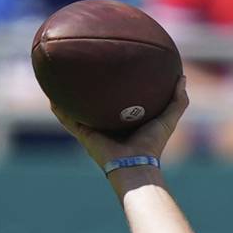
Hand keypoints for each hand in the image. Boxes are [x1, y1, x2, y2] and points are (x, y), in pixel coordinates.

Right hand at [49, 76, 188, 168]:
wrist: (136, 164)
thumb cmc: (152, 145)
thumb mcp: (168, 119)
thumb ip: (178, 100)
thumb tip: (182, 76)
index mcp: (125, 122)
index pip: (118, 102)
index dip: (115, 89)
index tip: (113, 71)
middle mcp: (107, 125)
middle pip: (96, 104)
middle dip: (90, 89)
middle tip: (84, 69)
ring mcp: (94, 130)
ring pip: (77, 110)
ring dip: (68, 96)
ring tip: (59, 78)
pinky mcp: (83, 135)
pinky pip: (67, 119)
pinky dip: (58, 108)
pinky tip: (50, 94)